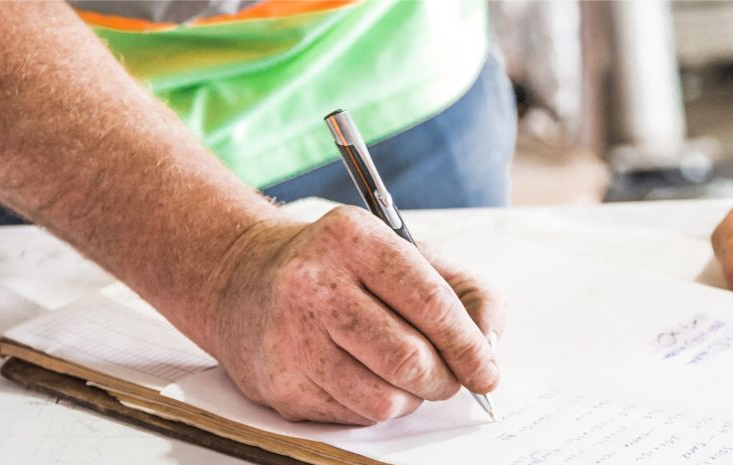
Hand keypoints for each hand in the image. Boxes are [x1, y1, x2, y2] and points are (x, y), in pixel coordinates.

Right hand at [206, 207, 503, 424]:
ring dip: (411, 398)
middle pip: (409, 359)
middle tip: (450, 379)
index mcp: (353, 238)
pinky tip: (361, 376)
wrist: (242, 279)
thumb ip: (464, 291)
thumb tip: (490, 344)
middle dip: (444, 380)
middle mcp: (314, 283)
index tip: (487, 370)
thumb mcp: (404, 253)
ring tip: (404, 376)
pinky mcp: (279, 383)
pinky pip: (353, 416)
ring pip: (384, 399)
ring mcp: (290, 336)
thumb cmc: (339, 268)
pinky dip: (374, 405)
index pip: (430, 303)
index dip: (469, 346)